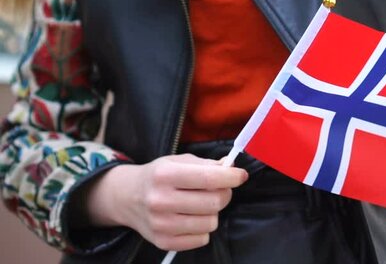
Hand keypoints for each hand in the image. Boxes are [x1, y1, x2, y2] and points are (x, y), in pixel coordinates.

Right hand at [85, 154, 247, 250]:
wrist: (126, 197)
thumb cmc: (157, 176)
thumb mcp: (177, 161)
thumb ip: (206, 164)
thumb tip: (231, 168)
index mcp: (165, 175)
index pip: (209, 178)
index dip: (231, 177)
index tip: (240, 176)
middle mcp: (160, 200)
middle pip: (214, 202)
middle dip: (224, 194)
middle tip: (219, 189)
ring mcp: (161, 224)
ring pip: (211, 222)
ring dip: (213, 213)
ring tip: (201, 205)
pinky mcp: (163, 242)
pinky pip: (202, 239)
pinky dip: (203, 229)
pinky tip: (192, 218)